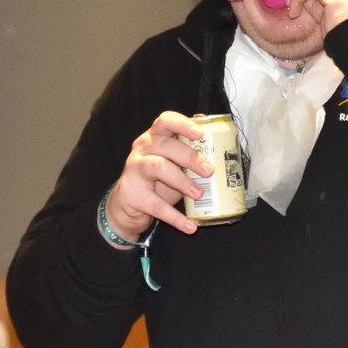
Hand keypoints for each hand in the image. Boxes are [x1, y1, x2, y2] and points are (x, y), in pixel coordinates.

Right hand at [109, 111, 208, 237]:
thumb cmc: (156, 180)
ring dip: (182, 181)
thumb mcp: (171, 164)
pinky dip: (176, 217)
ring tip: (199, 194)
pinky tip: (191, 227)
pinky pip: (156, 205)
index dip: (182, 124)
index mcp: (153, 137)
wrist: (126, 205)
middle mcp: (141, 150)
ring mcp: (134, 171)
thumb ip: (189, 156)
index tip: (200, 133)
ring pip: (158, 168)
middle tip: (209, 171)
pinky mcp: (132, 194)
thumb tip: (221, 155)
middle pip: (165, 145)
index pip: (165, 121)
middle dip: (190, 157)